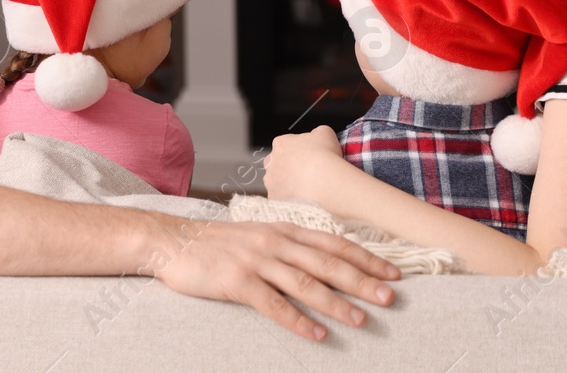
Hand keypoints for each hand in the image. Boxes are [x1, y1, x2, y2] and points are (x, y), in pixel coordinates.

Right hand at [147, 216, 398, 341]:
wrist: (174, 240)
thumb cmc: (219, 243)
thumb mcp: (259, 234)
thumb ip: (290, 244)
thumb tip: (325, 259)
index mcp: (284, 230)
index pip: (334, 243)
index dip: (365, 257)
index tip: (393, 271)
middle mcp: (275, 242)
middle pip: (327, 263)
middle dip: (362, 280)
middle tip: (390, 297)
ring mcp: (257, 261)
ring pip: (305, 283)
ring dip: (336, 303)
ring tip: (361, 321)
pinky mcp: (237, 281)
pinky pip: (273, 304)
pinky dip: (297, 321)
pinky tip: (317, 335)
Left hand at [263, 125, 345, 203]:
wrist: (325, 182)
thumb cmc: (325, 156)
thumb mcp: (325, 132)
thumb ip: (316, 133)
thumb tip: (316, 137)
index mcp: (281, 143)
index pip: (286, 144)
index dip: (299, 150)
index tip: (310, 156)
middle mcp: (270, 162)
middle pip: (278, 163)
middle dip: (290, 167)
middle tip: (308, 172)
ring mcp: (271, 182)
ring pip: (278, 182)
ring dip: (289, 183)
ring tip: (307, 187)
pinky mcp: (275, 198)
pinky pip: (282, 198)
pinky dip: (291, 198)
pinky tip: (303, 198)